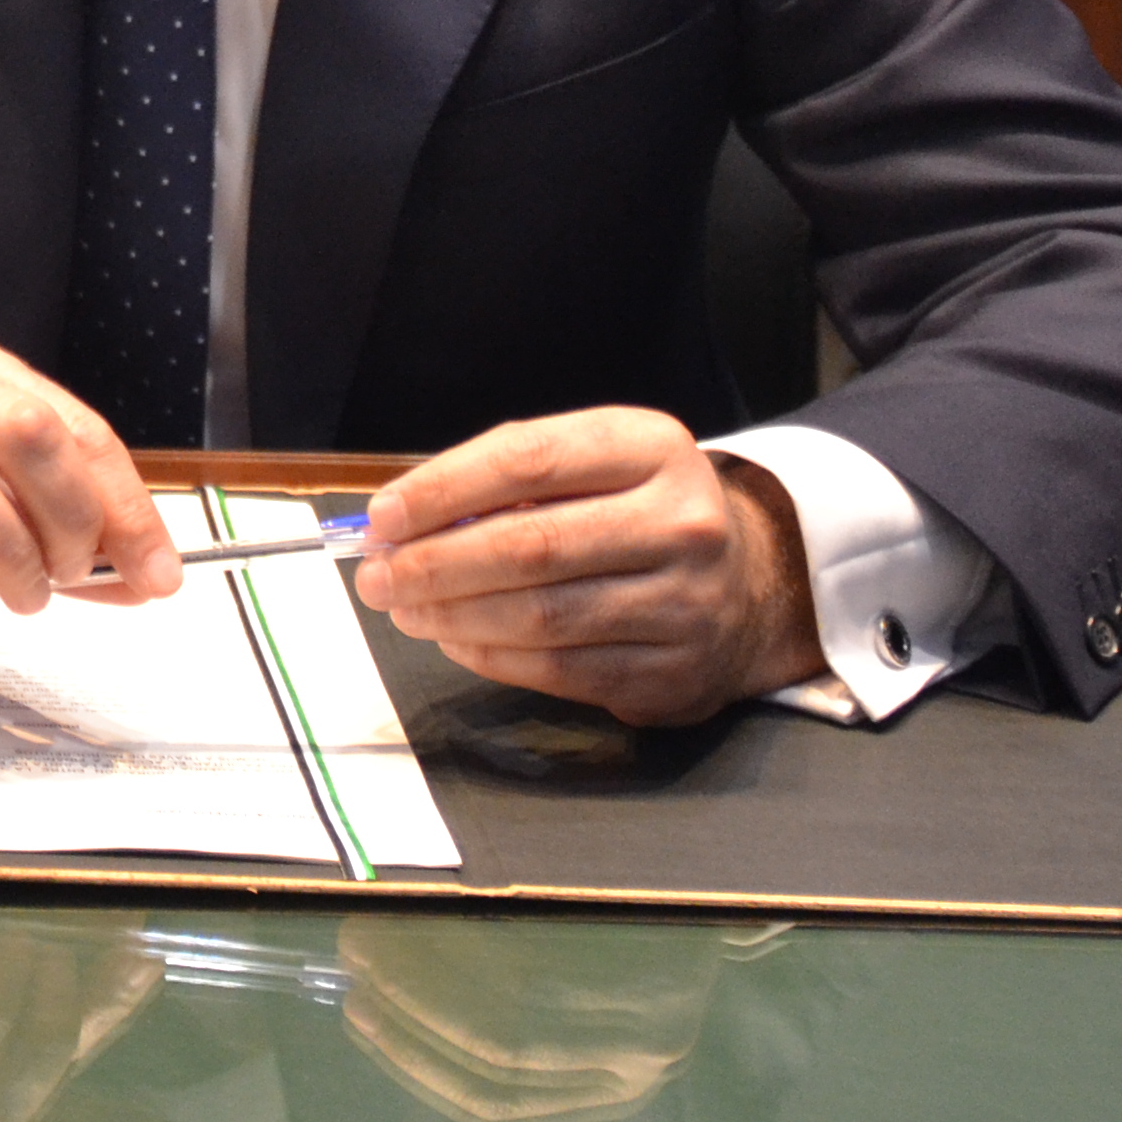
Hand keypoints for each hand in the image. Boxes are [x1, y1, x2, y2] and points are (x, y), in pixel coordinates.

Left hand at [351, 408, 823, 725]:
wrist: (745, 584)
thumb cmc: (633, 512)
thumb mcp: (590, 464)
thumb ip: (504, 481)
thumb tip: (400, 524)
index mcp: (653, 448)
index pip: (528, 460)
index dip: (443, 489)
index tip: (382, 517)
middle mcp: (683, 523)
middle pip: (532, 547)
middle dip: (435, 565)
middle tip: (376, 577)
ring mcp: (688, 603)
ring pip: (543, 617)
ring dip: (454, 617)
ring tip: (406, 609)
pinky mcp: (676, 672)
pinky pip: (562, 671)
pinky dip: (493, 657)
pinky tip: (456, 640)